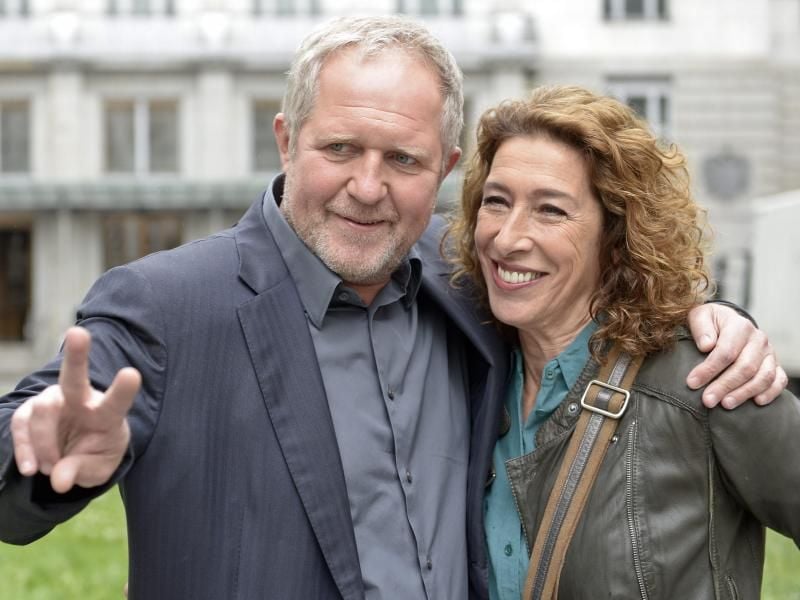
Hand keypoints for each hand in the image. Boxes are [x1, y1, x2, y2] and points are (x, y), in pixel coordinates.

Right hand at [10, 326, 140, 492]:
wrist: (75, 451)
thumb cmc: (96, 454)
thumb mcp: (97, 469)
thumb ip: (80, 471)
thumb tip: (59, 481)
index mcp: (107, 413)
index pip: (117, 401)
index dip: (123, 389)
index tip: (131, 374)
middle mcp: (81, 399)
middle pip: (75, 378)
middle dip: (76, 355)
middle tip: (78, 333)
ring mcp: (54, 401)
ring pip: (41, 411)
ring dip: (44, 446)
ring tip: (51, 467)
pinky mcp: (30, 410)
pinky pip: (20, 424)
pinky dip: (24, 449)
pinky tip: (30, 468)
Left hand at [686, 303, 786, 408]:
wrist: (726, 322)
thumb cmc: (710, 322)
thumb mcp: (700, 316)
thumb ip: (701, 327)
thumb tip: (706, 345)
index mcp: (740, 326)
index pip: (726, 351)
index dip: (709, 369)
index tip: (692, 383)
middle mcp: (758, 339)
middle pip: (745, 367)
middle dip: (724, 385)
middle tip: (707, 400)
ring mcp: (769, 353)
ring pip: (764, 376)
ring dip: (744, 393)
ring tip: (725, 405)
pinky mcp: (775, 364)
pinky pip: (779, 380)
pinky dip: (770, 392)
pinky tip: (756, 402)